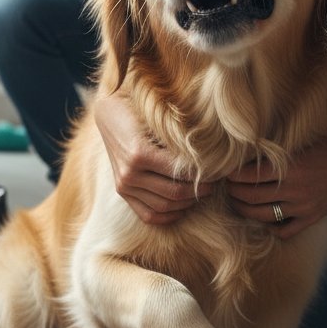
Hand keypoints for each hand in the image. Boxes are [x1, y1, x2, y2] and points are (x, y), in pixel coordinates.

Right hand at [94, 91, 212, 224]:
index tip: (217, 171)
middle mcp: (129, 173)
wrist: (109, 113)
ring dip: (186, 204)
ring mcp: (123, 185)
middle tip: (213, 184)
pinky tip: (181, 208)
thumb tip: (210, 158)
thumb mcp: (158, 121)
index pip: (180, 173)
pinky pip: (147, 215)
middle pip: (174, 193)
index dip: (202, 175)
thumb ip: (178, 141)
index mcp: (139, 153)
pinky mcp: (122, 192)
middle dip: (198, 191)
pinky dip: (167, 216)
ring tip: (200, 194)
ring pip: (163, 206)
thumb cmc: (139, 111)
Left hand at [225, 138, 326, 239]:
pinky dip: (269, 227)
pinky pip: (282, 231)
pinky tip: (262, 219)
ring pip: (261, 216)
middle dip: (233, 192)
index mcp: (289, 167)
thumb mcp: (299, 144)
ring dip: (243, 210)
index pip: (248, 175)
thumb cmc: (324, 151)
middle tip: (227, 187)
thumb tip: (241, 150)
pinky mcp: (309, 219)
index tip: (225, 172)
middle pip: (250, 197)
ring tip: (237, 202)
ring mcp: (301, 207)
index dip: (231, 175)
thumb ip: (274, 149)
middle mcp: (294, 189)